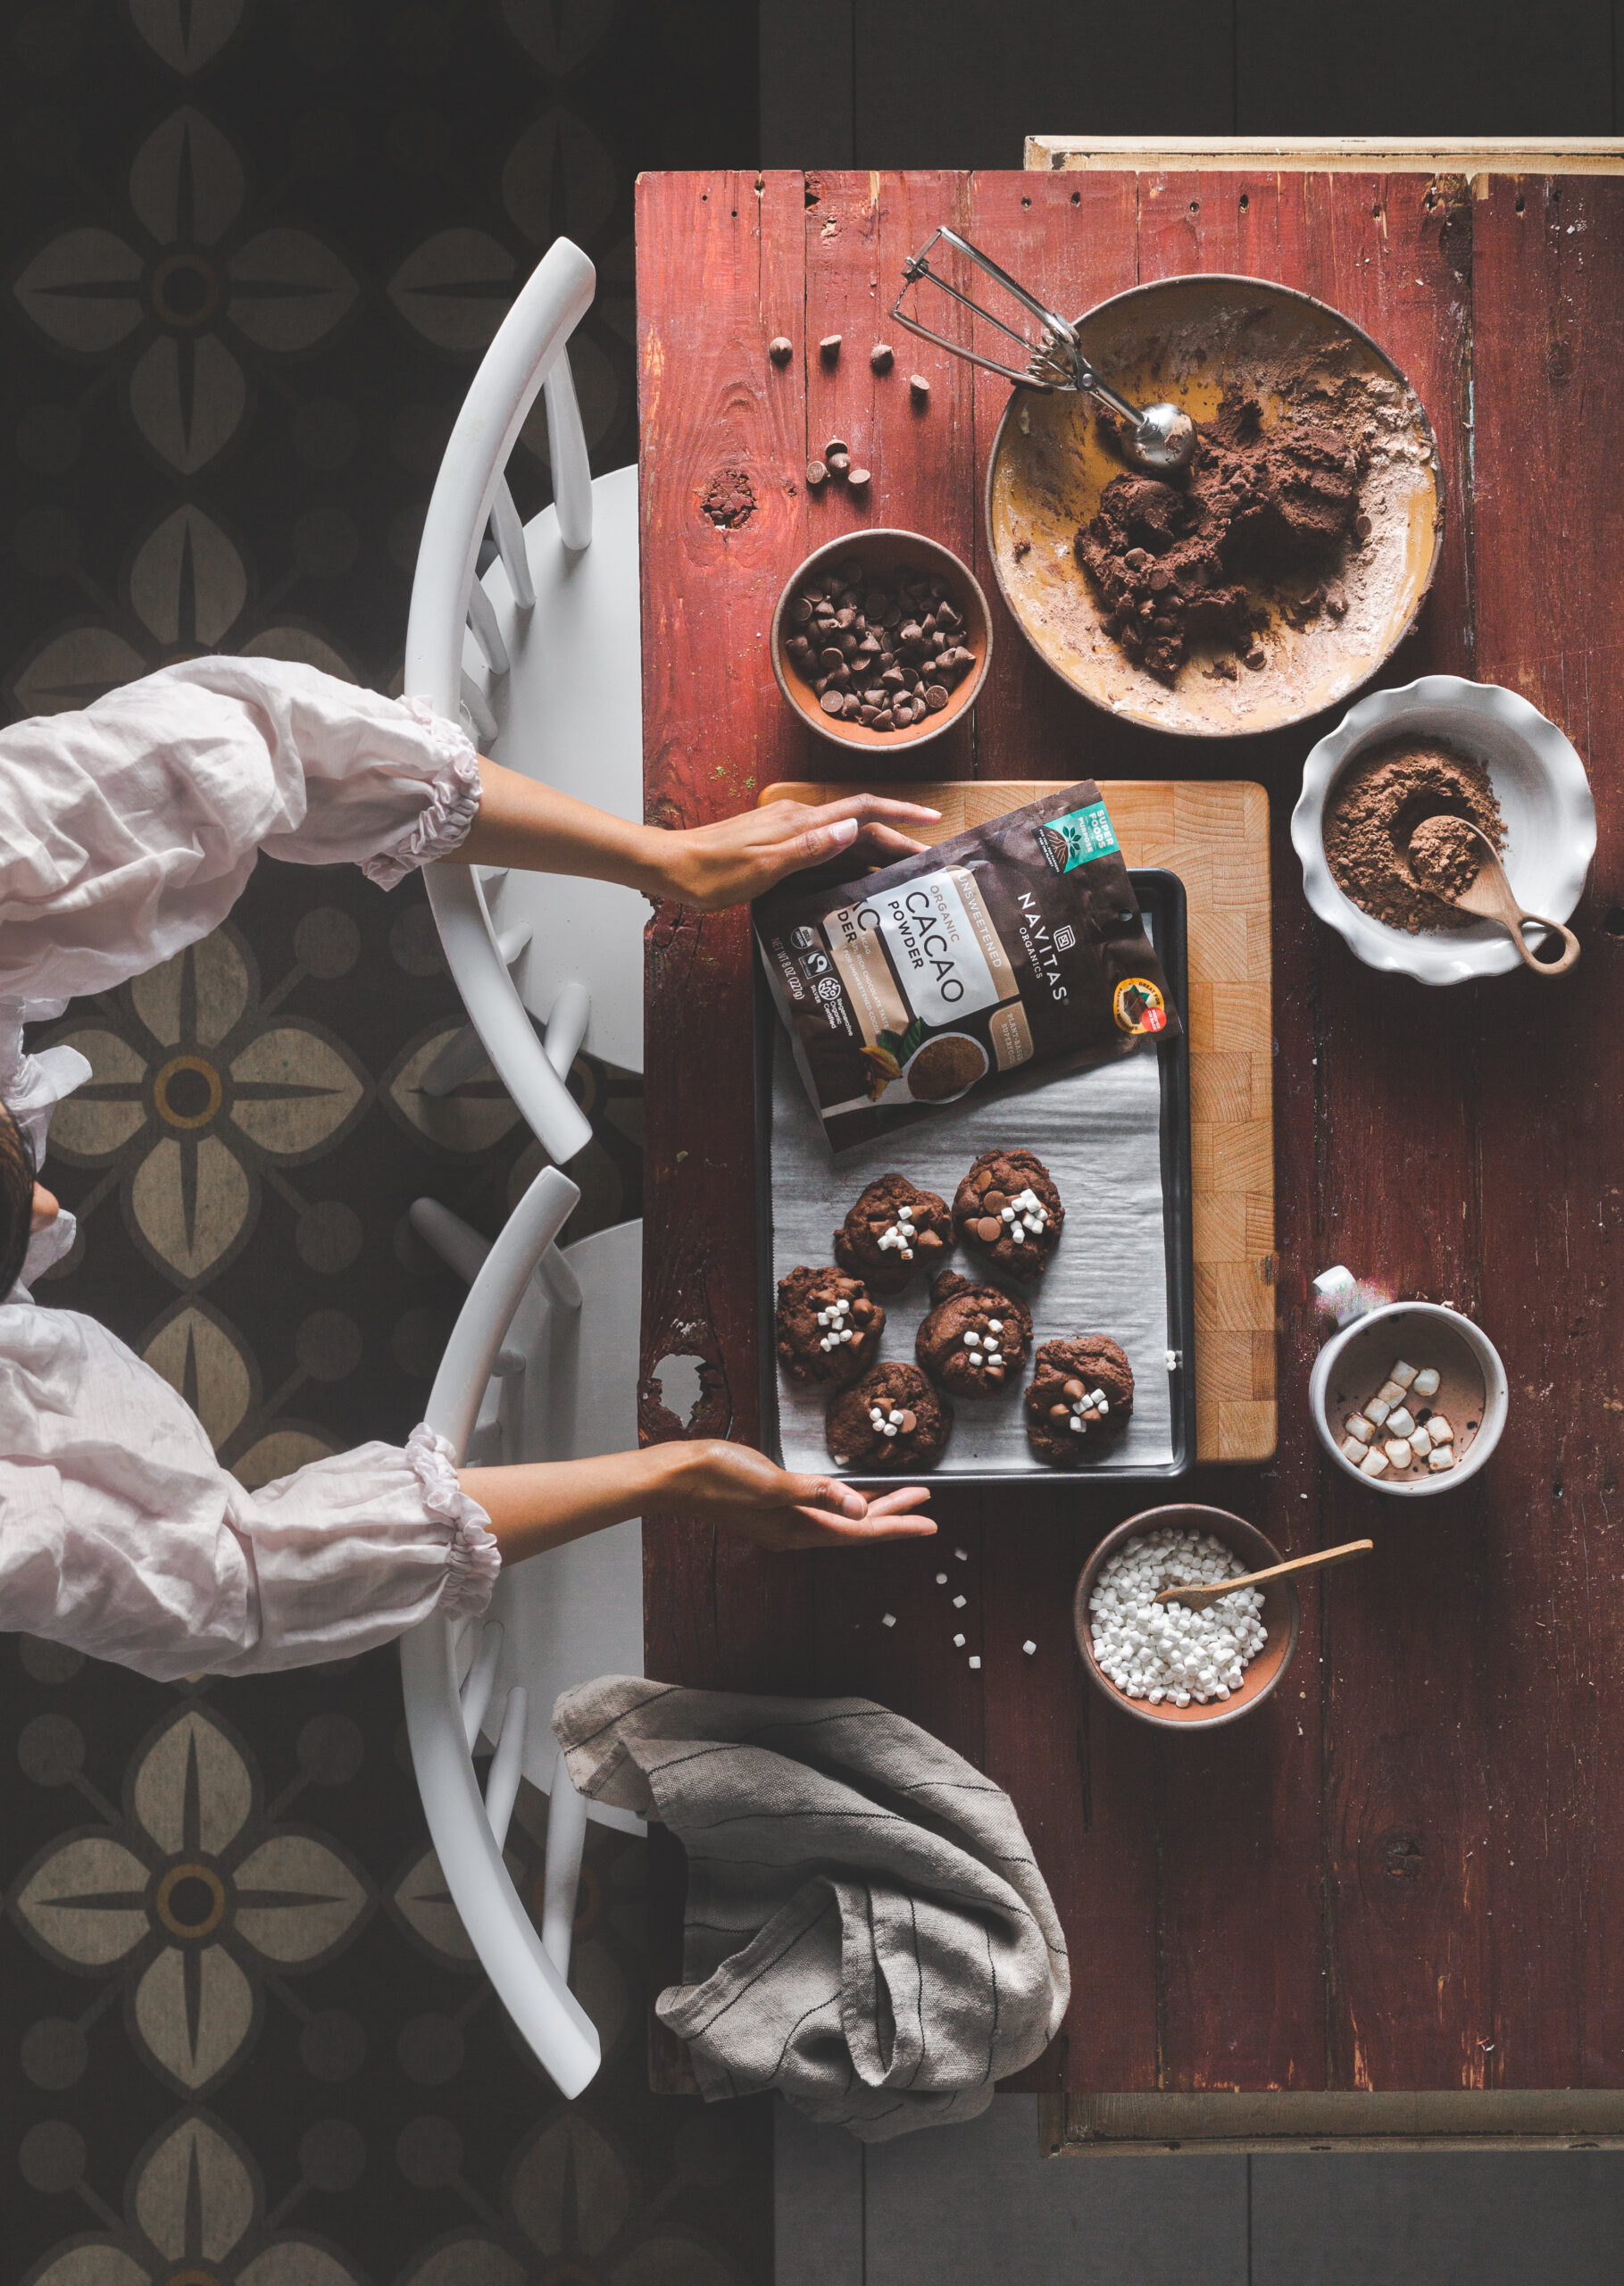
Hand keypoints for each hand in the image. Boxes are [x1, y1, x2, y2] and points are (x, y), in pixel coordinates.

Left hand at [657, 795, 940, 913]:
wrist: (668, 867)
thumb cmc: (710, 873)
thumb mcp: (763, 866)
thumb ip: (809, 848)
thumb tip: (851, 829)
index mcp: (798, 822)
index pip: (860, 810)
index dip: (899, 813)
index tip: (930, 820)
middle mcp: (796, 820)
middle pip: (857, 826)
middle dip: (895, 839)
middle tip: (925, 863)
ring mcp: (785, 830)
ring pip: (841, 837)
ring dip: (872, 851)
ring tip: (900, 872)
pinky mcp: (775, 843)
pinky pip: (822, 847)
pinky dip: (846, 859)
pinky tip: (852, 876)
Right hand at [672, 1438, 936, 1550]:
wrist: (678, 1476)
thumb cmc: (720, 1479)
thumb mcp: (773, 1484)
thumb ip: (817, 1494)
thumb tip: (859, 1510)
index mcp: (798, 1529)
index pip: (860, 1532)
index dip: (898, 1526)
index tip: (929, 1523)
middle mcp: (796, 1529)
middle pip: (856, 1525)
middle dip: (893, 1514)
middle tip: (926, 1502)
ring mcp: (784, 1517)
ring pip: (841, 1516)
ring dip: (873, 1506)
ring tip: (903, 1496)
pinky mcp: (774, 1501)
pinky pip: (822, 1504)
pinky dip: (845, 1498)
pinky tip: (854, 1490)